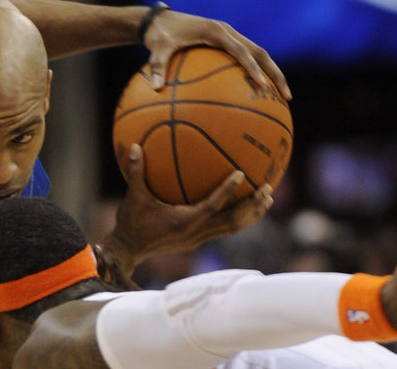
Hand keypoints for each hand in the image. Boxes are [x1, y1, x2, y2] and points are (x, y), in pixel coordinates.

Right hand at [101, 143, 271, 273]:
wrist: (129, 250)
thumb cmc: (130, 223)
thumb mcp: (133, 197)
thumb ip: (135, 172)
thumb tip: (134, 146)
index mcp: (184, 222)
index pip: (212, 205)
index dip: (227, 190)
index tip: (241, 174)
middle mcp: (196, 233)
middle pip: (232, 222)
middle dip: (252, 206)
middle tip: (267, 188)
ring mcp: (199, 239)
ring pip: (233, 228)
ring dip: (251, 214)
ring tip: (267, 199)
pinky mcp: (198, 240)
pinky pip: (225, 229)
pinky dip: (239, 218)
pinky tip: (247, 206)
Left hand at [142, 10, 290, 100]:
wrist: (158, 20)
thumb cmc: (158, 35)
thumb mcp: (156, 48)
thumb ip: (157, 65)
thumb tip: (155, 87)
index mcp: (215, 31)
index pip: (239, 50)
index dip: (251, 67)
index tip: (261, 84)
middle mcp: (227, 31)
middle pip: (260, 52)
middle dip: (275, 73)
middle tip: (285, 96)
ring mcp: (229, 36)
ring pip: (258, 54)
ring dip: (272, 73)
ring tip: (282, 98)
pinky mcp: (227, 42)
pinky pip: (247, 58)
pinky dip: (257, 73)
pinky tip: (259, 95)